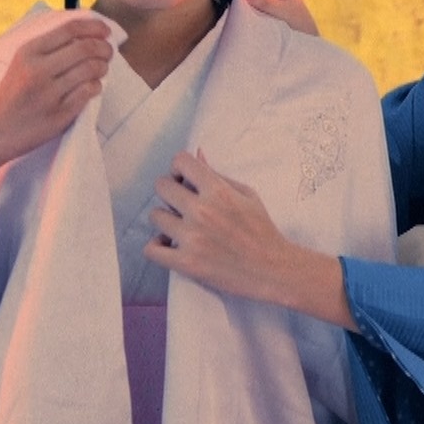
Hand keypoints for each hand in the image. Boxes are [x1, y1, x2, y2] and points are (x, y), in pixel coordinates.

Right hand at [0, 17, 112, 161]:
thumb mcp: (22, 62)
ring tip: (102, 68)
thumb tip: (87, 34)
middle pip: (84, 49)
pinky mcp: (59, 114)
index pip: (69, 30)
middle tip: (108, 52)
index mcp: (29, 52)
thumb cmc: (13, 93)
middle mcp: (38, 70)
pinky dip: (96, 86)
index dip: (93, 27)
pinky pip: (88, 92)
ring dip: (102, 67)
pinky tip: (93, 86)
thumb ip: (49, 48)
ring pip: (90, 70)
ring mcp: (49, 94)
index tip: (105, 31)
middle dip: (103, 48)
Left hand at [145, 149, 350, 327]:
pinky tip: (168, 245)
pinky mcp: (187, 263)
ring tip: (178, 227)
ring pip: (155, 216)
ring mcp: (192, 238)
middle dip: (169, 192)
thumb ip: (218, 175)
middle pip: (161, 186)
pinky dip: (156, 246)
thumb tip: (197, 154)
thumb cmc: (262, 230)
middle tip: (179, 204)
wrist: (272, 269)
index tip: (184, 180)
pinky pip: (151, 249)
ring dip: (165, 219)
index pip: (180, 161)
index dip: (178, 168)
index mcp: (218, 191)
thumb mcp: (247, 194)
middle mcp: (202, 212)